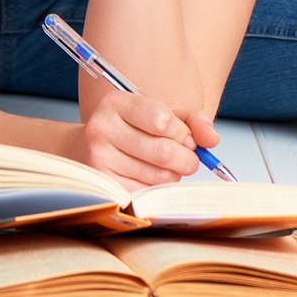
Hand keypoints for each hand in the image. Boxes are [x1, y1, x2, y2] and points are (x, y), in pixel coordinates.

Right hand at [72, 91, 222, 189]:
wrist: (84, 149)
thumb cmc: (130, 130)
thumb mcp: (159, 114)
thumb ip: (192, 121)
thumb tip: (212, 140)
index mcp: (117, 103)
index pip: (163, 120)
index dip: (182, 133)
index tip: (184, 137)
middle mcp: (102, 128)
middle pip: (164, 151)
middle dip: (185, 159)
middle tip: (186, 159)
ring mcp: (98, 158)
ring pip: (158, 176)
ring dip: (172, 175)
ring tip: (164, 167)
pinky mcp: (103, 184)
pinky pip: (146, 193)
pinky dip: (156, 188)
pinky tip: (148, 177)